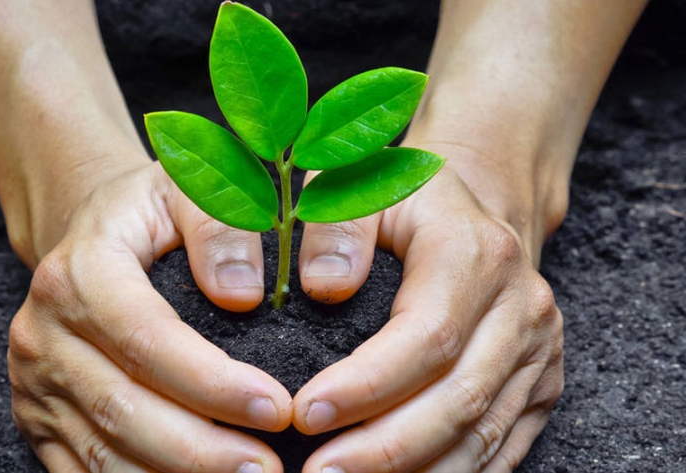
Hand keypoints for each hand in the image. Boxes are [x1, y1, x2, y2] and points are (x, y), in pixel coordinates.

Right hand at [7, 162, 291, 471]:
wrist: (87, 234)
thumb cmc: (148, 214)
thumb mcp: (185, 189)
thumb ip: (219, 225)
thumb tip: (242, 292)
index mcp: (79, 274)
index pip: (146, 339)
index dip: (210, 382)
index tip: (275, 408)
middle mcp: (44, 333)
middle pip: (122, 409)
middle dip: (201, 451)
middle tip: (267, 467)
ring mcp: (35, 384)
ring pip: (101, 453)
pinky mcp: (37, 419)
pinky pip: (82, 472)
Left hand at [292, 144, 563, 471]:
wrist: (480, 208)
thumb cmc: (409, 201)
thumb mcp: (363, 187)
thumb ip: (336, 227)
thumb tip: (324, 286)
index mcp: (477, 254)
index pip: (427, 336)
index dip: (368, 385)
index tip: (305, 413)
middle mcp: (521, 307)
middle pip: (459, 399)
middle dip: (384, 449)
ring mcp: (539, 350)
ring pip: (483, 435)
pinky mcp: (541, 383)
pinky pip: (501, 447)